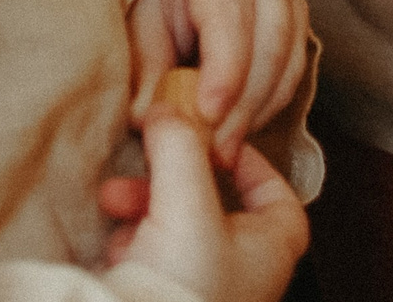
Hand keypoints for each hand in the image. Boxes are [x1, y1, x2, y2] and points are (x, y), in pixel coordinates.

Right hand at [103, 105, 305, 301]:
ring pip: (176, 228)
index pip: (280, 198)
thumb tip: (171, 109)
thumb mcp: (187, 204)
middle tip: (144, 166)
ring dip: (142, 206)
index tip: (215, 141)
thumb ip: (181, 148)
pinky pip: (149, 259)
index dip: (252, 164)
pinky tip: (114, 247)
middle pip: (216, 204)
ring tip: (112, 202)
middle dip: (173, 178)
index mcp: (270, 251)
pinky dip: (130, 244)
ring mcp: (202, 291)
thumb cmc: (182, 291)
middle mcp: (243, 273)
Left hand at [128, 0, 310, 168]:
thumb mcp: (142, 24)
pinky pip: (294, 74)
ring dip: (257, 113)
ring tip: (224, 149)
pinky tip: (241, 127)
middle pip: (268, 46)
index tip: (208, 115)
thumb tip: (150, 121)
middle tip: (215, 151)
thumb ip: (147, 71)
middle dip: (242, 106)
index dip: (224, 71)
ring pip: (287, 65)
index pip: (230, 19)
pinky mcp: (301, 22)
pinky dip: (268, 107)